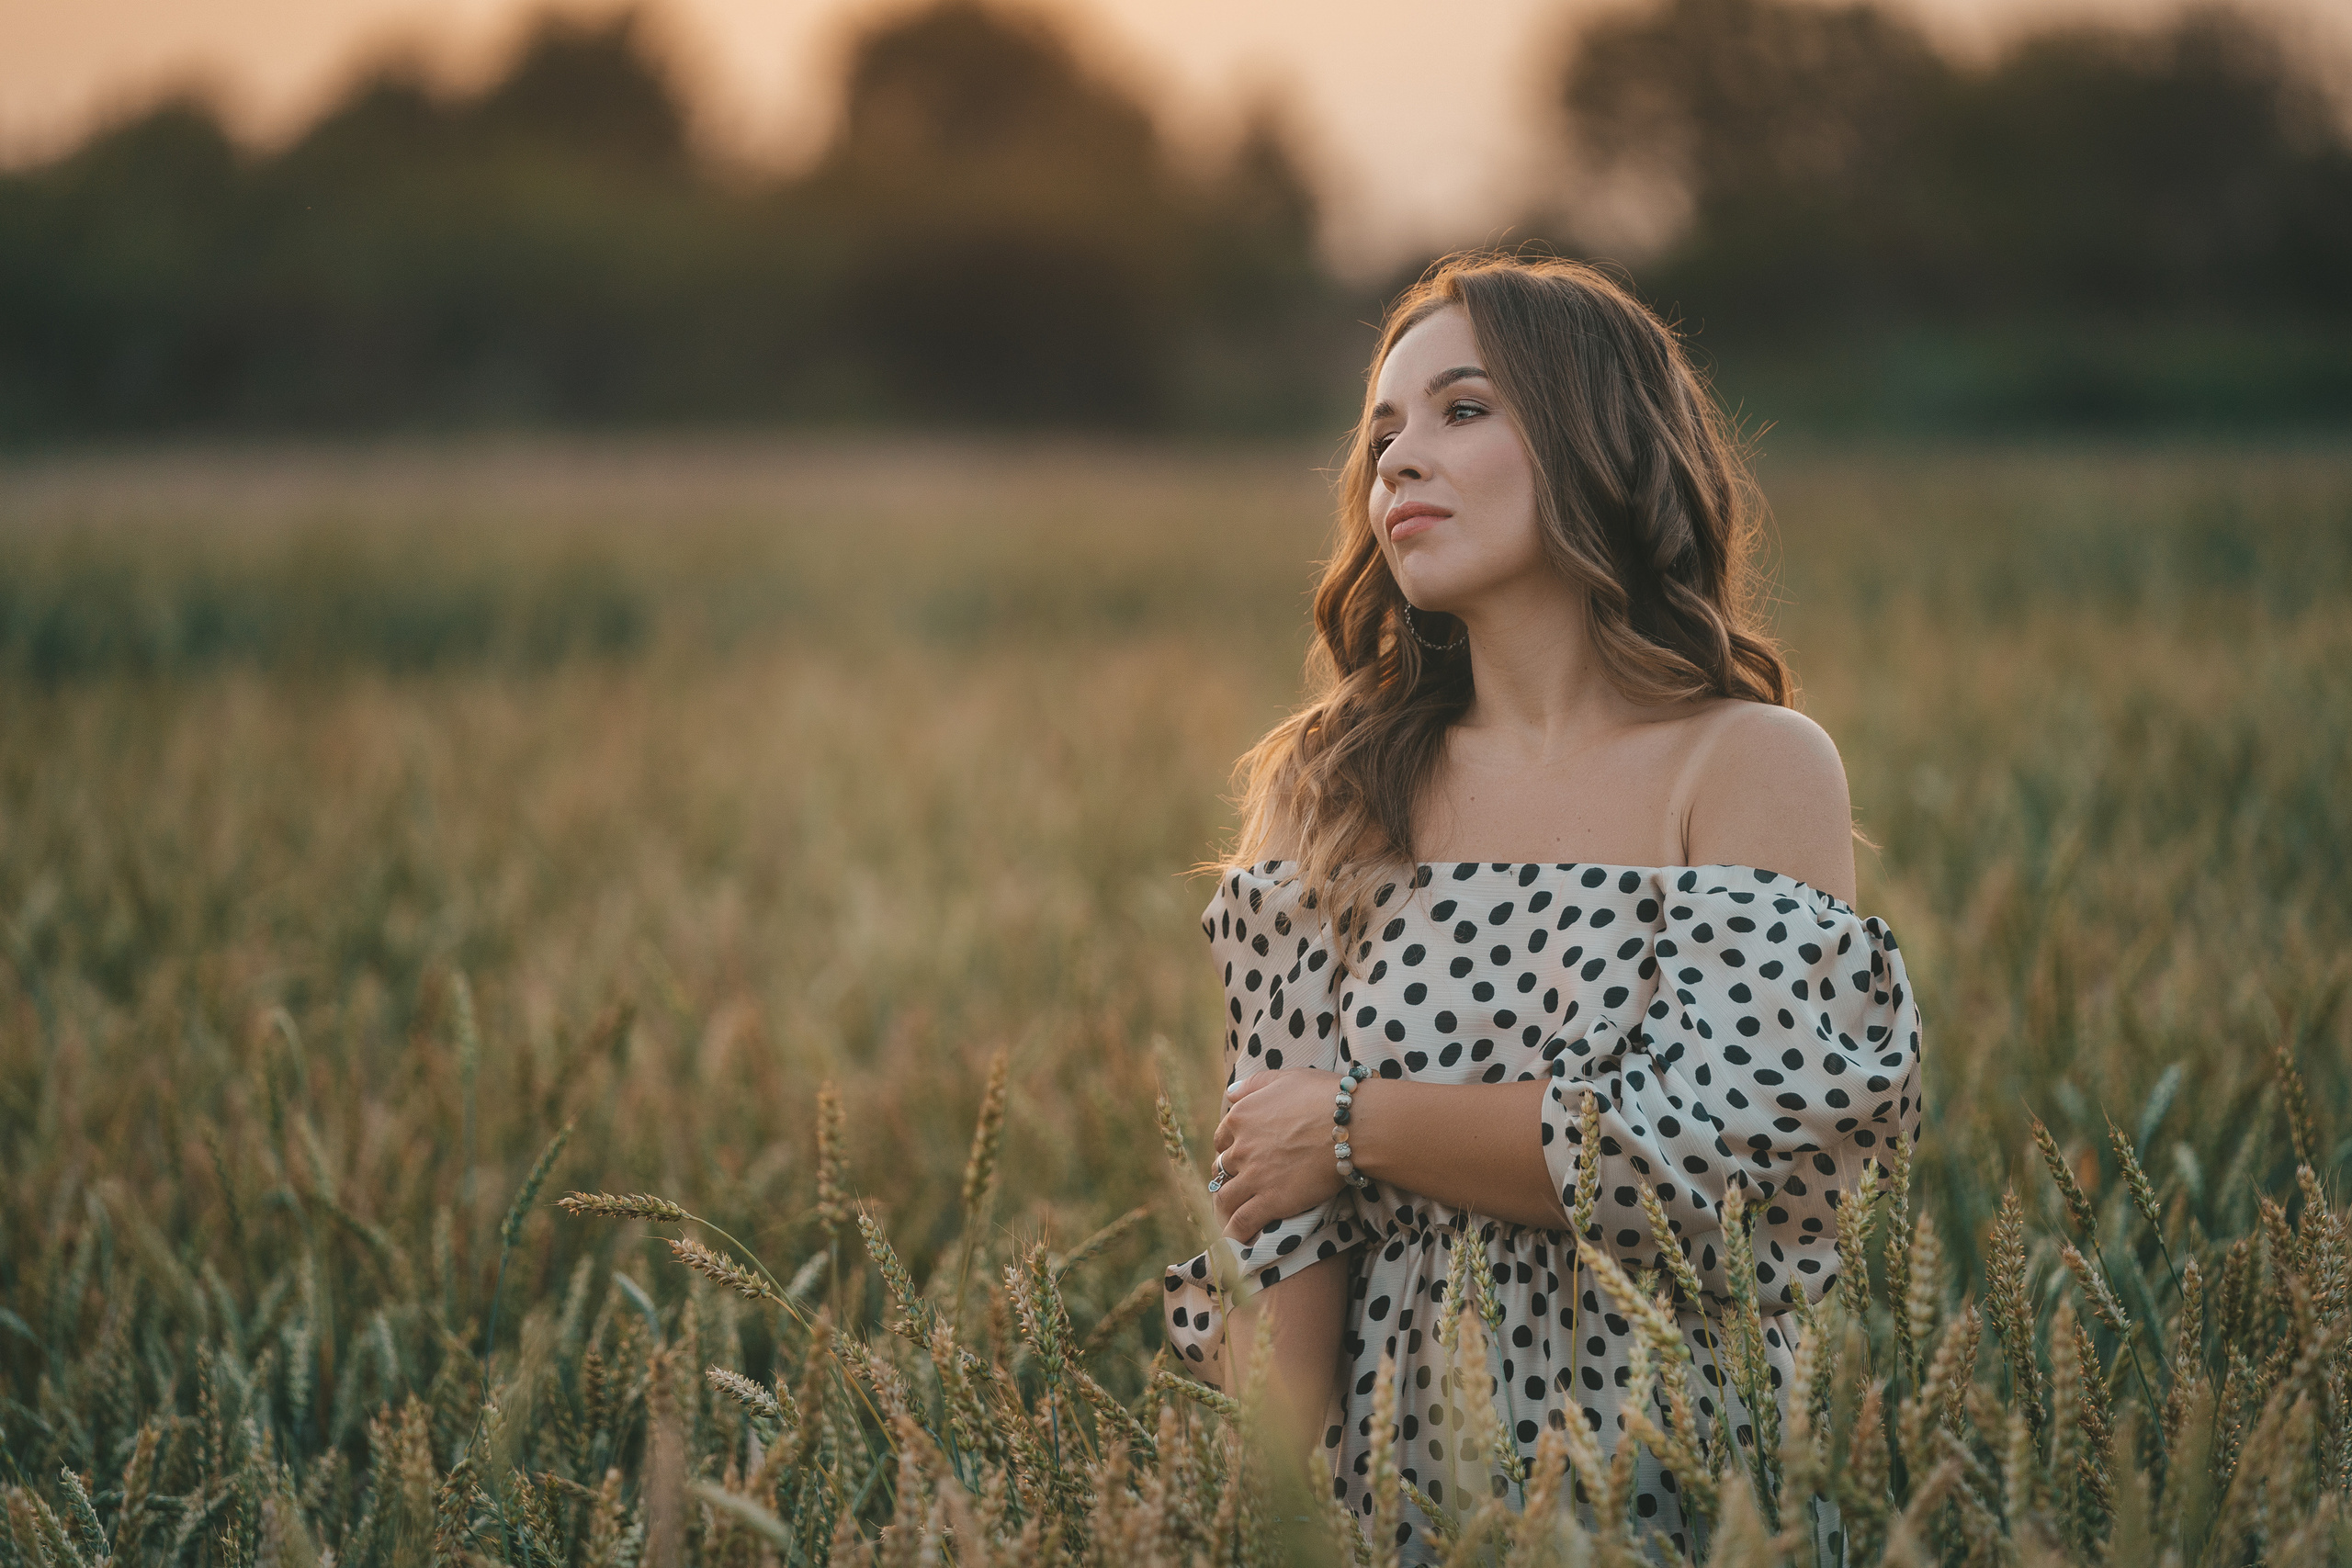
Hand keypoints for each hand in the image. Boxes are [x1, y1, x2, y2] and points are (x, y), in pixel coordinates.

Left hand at [1211, 1068, 1346, 1241]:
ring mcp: (1253, 1176)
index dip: (1231, 1148)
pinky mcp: (1270, 1201)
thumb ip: (1255, 1084)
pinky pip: (1242, 1223)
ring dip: (1228, 1206)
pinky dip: (1235, 1232)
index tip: (1242, 1157)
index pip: (1222, 1139)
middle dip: (1229, 1177)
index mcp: (1241, 1117)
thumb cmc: (1325, 1097)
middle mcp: (1240, 1147)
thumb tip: (1231, 1093)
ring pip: (1226, 1198)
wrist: (1351, 1126)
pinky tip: (1236, 1240)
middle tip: (1241, 1185)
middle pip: (1222, 1168)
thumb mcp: (1286, 1078)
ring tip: (1233, 1215)